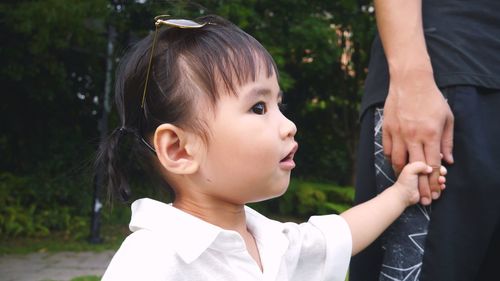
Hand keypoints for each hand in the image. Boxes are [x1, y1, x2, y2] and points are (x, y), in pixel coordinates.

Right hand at [383, 69, 453, 204]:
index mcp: (431, 134)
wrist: (410, 82)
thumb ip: (447, 142)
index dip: (434, 181)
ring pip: (399, 162)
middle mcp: (413, 136)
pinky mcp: (387, 129)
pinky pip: (388, 151)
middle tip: (421, 200)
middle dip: (419, 186)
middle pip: (416, 168)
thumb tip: (448, 161)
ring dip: (403, 176)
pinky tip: (397, 165)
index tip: (435, 193)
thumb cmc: (431, 98)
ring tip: (407, 185)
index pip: (432, 164)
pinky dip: (393, 161)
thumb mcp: (447, 118)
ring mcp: (398, 133)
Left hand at [394, 161, 446, 206]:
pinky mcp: (428, 188)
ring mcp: (425, 180)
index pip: (427, 158)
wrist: (403, 196)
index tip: (440, 158)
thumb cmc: (405, 182)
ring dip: (441, 178)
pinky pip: (437, 186)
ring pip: (437, 177)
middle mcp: (421, 172)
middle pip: (435, 168)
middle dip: (440, 170)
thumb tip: (430, 168)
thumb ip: (420, 165)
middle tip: (442, 172)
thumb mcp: (410, 169)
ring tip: (441, 180)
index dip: (435, 158)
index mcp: (416, 165)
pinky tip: (441, 186)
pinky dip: (440, 186)